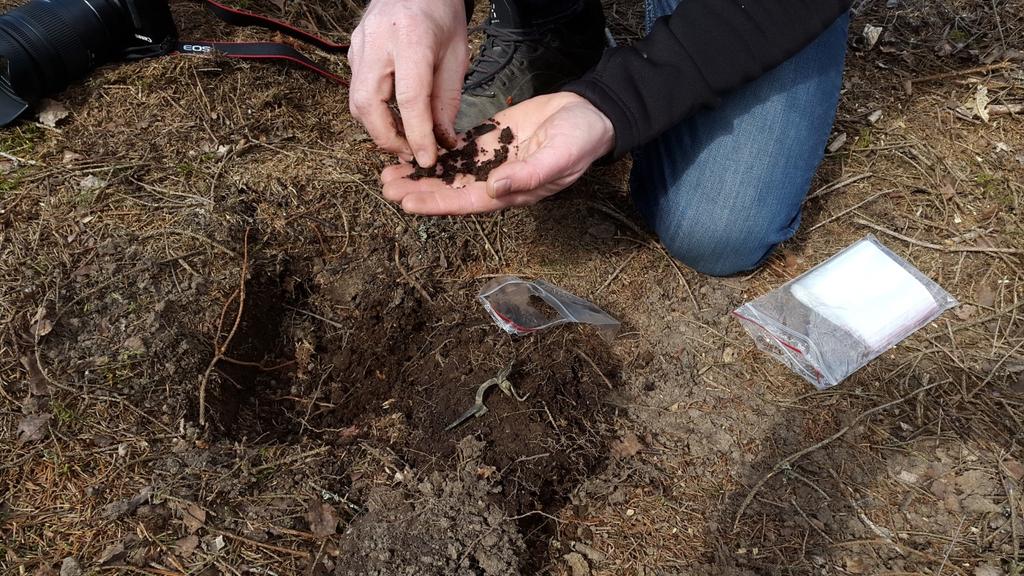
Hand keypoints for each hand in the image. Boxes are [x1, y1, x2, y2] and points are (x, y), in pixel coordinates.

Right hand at [348, 0, 467, 165]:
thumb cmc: (441, 14)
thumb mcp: (457, 54)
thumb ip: (447, 99)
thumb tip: (441, 141)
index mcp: (411, 37)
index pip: (410, 98)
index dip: (418, 135)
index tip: (427, 159)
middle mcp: (378, 40)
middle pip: (368, 104)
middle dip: (387, 138)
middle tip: (411, 153)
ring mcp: (359, 45)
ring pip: (357, 102)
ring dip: (379, 129)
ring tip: (405, 140)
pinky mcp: (352, 51)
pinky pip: (358, 90)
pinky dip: (375, 112)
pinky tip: (395, 118)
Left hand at [381, 92, 614, 214]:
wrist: (590, 114)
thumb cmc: (581, 140)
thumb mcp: (561, 156)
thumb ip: (529, 174)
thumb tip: (496, 188)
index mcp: (512, 191)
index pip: (466, 202)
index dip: (436, 203)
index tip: (408, 203)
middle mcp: (496, 180)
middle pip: (450, 190)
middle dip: (418, 189)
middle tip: (386, 186)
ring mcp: (491, 160)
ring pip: (449, 170)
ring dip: (421, 172)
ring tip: (389, 171)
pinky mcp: (490, 139)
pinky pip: (458, 149)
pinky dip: (435, 149)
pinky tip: (413, 147)